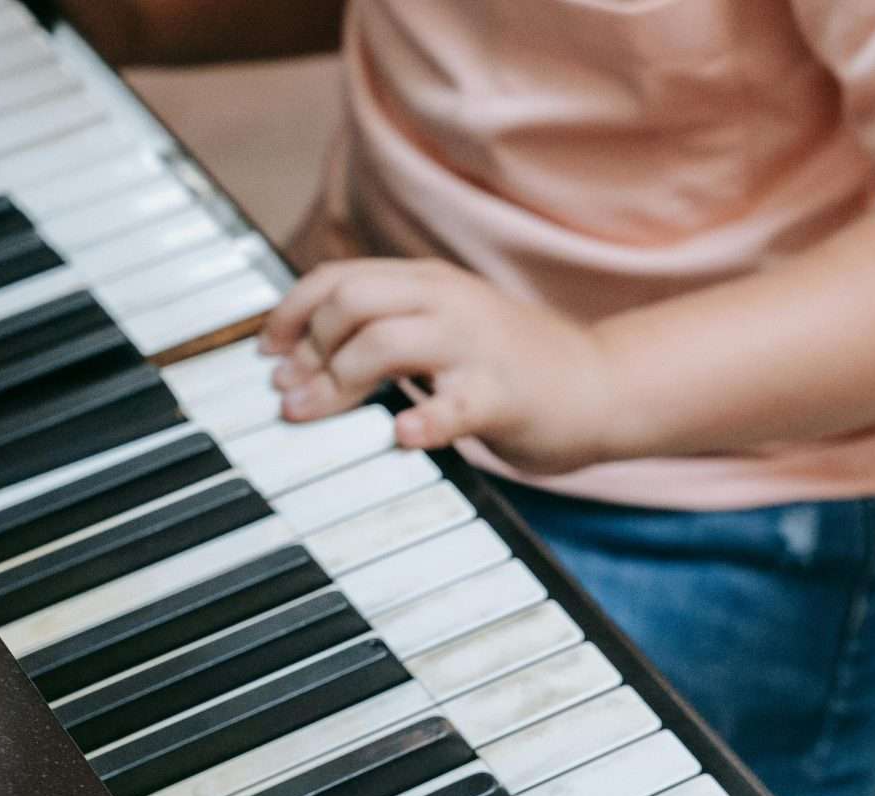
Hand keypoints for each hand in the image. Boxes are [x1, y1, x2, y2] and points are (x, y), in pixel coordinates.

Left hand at [259, 258, 625, 471]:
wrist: (606, 386)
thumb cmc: (518, 367)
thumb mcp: (450, 325)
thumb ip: (396, 324)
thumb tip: (317, 351)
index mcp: (430, 282)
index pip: (339, 278)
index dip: (291, 313)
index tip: (268, 352)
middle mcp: (448, 303)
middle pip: (349, 302)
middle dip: (306, 349)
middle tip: (289, 394)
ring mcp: (476, 347)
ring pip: (381, 344)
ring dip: (334, 382)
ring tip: (314, 414)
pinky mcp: (502, 396)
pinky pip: (451, 407)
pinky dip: (419, 422)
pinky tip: (400, 437)